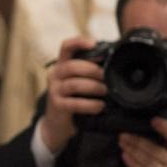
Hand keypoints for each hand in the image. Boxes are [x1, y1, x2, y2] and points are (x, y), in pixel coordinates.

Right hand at [38, 36, 105, 154]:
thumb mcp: (78, 81)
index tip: (94, 43)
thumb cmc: (73, 98)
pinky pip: (74, 103)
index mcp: (62, 64)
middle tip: (106, 76)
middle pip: (72, 66)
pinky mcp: (57, 106)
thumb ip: (89, 71)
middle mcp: (55, 74)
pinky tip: (100, 106)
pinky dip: (90, 104)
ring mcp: (54, 90)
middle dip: (92, 70)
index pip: (66, 47)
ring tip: (105, 91)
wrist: (57, 124)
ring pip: (74, 84)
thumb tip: (112, 62)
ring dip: (93, 87)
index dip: (79, 42)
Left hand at [118, 117, 166, 166]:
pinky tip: (126, 156)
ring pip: (147, 161)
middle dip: (138, 140)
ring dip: (132, 150)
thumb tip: (153, 134)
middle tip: (124, 133)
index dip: (166, 129)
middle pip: (156, 150)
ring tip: (122, 142)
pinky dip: (133, 164)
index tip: (154, 120)